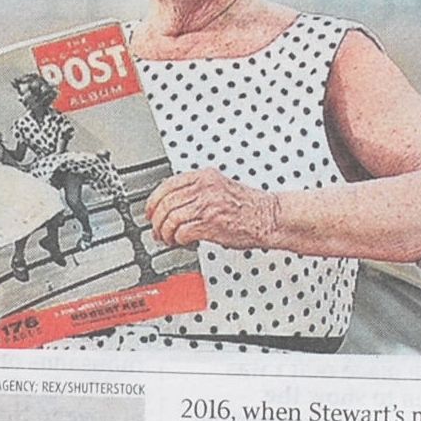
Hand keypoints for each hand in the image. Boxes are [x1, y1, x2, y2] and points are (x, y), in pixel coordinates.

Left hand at [147, 169, 277, 250]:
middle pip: (165, 203)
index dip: (153, 201)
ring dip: (166, 233)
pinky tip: (183, 242)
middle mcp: (204, 188)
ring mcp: (207, 205)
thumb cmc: (250, 207)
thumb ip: (198, 192)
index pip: (167, 186)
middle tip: (157, 231)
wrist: (270, 218)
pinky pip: (182, 232)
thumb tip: (174, 206)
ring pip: (170, 218)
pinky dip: (178, 240)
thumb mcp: (220, 188)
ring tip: (169, 240)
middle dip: (156, 221)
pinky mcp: (210, 223)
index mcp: (205, 177)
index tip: (150, 212)